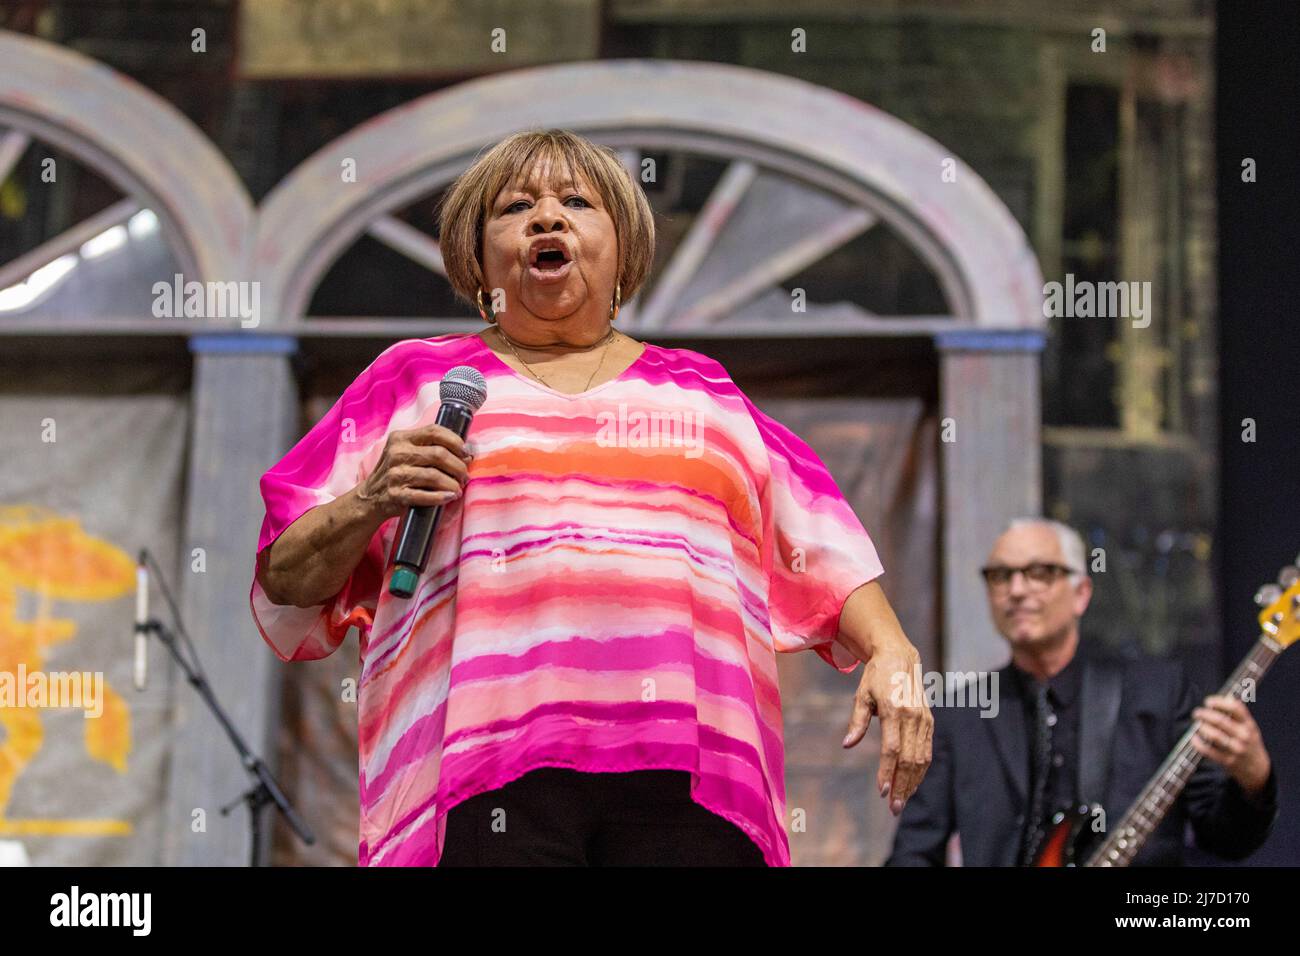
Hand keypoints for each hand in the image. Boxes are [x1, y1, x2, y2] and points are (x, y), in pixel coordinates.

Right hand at [356, 422, 472, 519]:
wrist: (370, 497)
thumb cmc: (396, 473)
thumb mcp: (406, 453)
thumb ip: (431, 449)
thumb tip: (467, 455)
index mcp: (401, 438)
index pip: (434, 431)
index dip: (455, 441)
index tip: (466, 453)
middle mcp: (396, 453)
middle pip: (438, 454)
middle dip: (458, 466)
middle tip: (465, 476)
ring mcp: (394, 474)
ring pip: (434, 476)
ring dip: (452, 484)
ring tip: (458, 489)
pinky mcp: (395, 494)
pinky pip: (424, 495)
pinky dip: (440, 497)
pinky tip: (449, 497)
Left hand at [842, 632, 933, 816]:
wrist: (900, 657)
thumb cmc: (876, 677)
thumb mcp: (861, 695)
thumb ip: (857, 721)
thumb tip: (847, 745)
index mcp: (894, 710)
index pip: (892, 749)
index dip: (887, 771)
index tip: (881, 791)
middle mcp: (913, 717)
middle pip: (909, 759)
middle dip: (902, 785)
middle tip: (893, 807)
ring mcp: (924, 720)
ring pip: (921, 759)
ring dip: (913, 782)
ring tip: (901, 801)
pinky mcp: (929, 722)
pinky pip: (927, 751)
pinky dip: (921, 771)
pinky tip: (912, 783)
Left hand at [1190, 695, 1270, 796]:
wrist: (1257, 769)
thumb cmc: (1249, 743)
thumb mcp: (1250, 727)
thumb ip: (1238, 715)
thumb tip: (1225, 697)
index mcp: (1249, 725)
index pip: (1236, 708)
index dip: (1219, 702)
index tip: (1208, 702)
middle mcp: (1244, 736)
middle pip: (1220, 721)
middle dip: (1205, 714)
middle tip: (1197, 712)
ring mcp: (1236, 749)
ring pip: (1214, 735)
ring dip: (1201, 727)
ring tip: (1197, 724)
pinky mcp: (1227, 761)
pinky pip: (1208, 751)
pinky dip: (1198, 743)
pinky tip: (1194, 738)